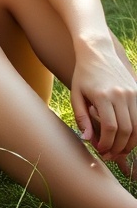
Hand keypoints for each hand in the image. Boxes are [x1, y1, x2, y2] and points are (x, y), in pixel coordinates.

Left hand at [71, 48, 136, 163]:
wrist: (97, 53)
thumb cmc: (83, 75)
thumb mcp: (76, 94)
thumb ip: (81, 117)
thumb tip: (88, 140)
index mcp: (103, 96)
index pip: (110, 127)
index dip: (106, 143)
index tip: (100, 150)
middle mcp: (121, 95)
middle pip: (126, 130)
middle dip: (118, 147)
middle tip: (109, 155)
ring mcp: (133, 93)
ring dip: (130, 143)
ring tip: (118, 150)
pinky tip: (127, 139)